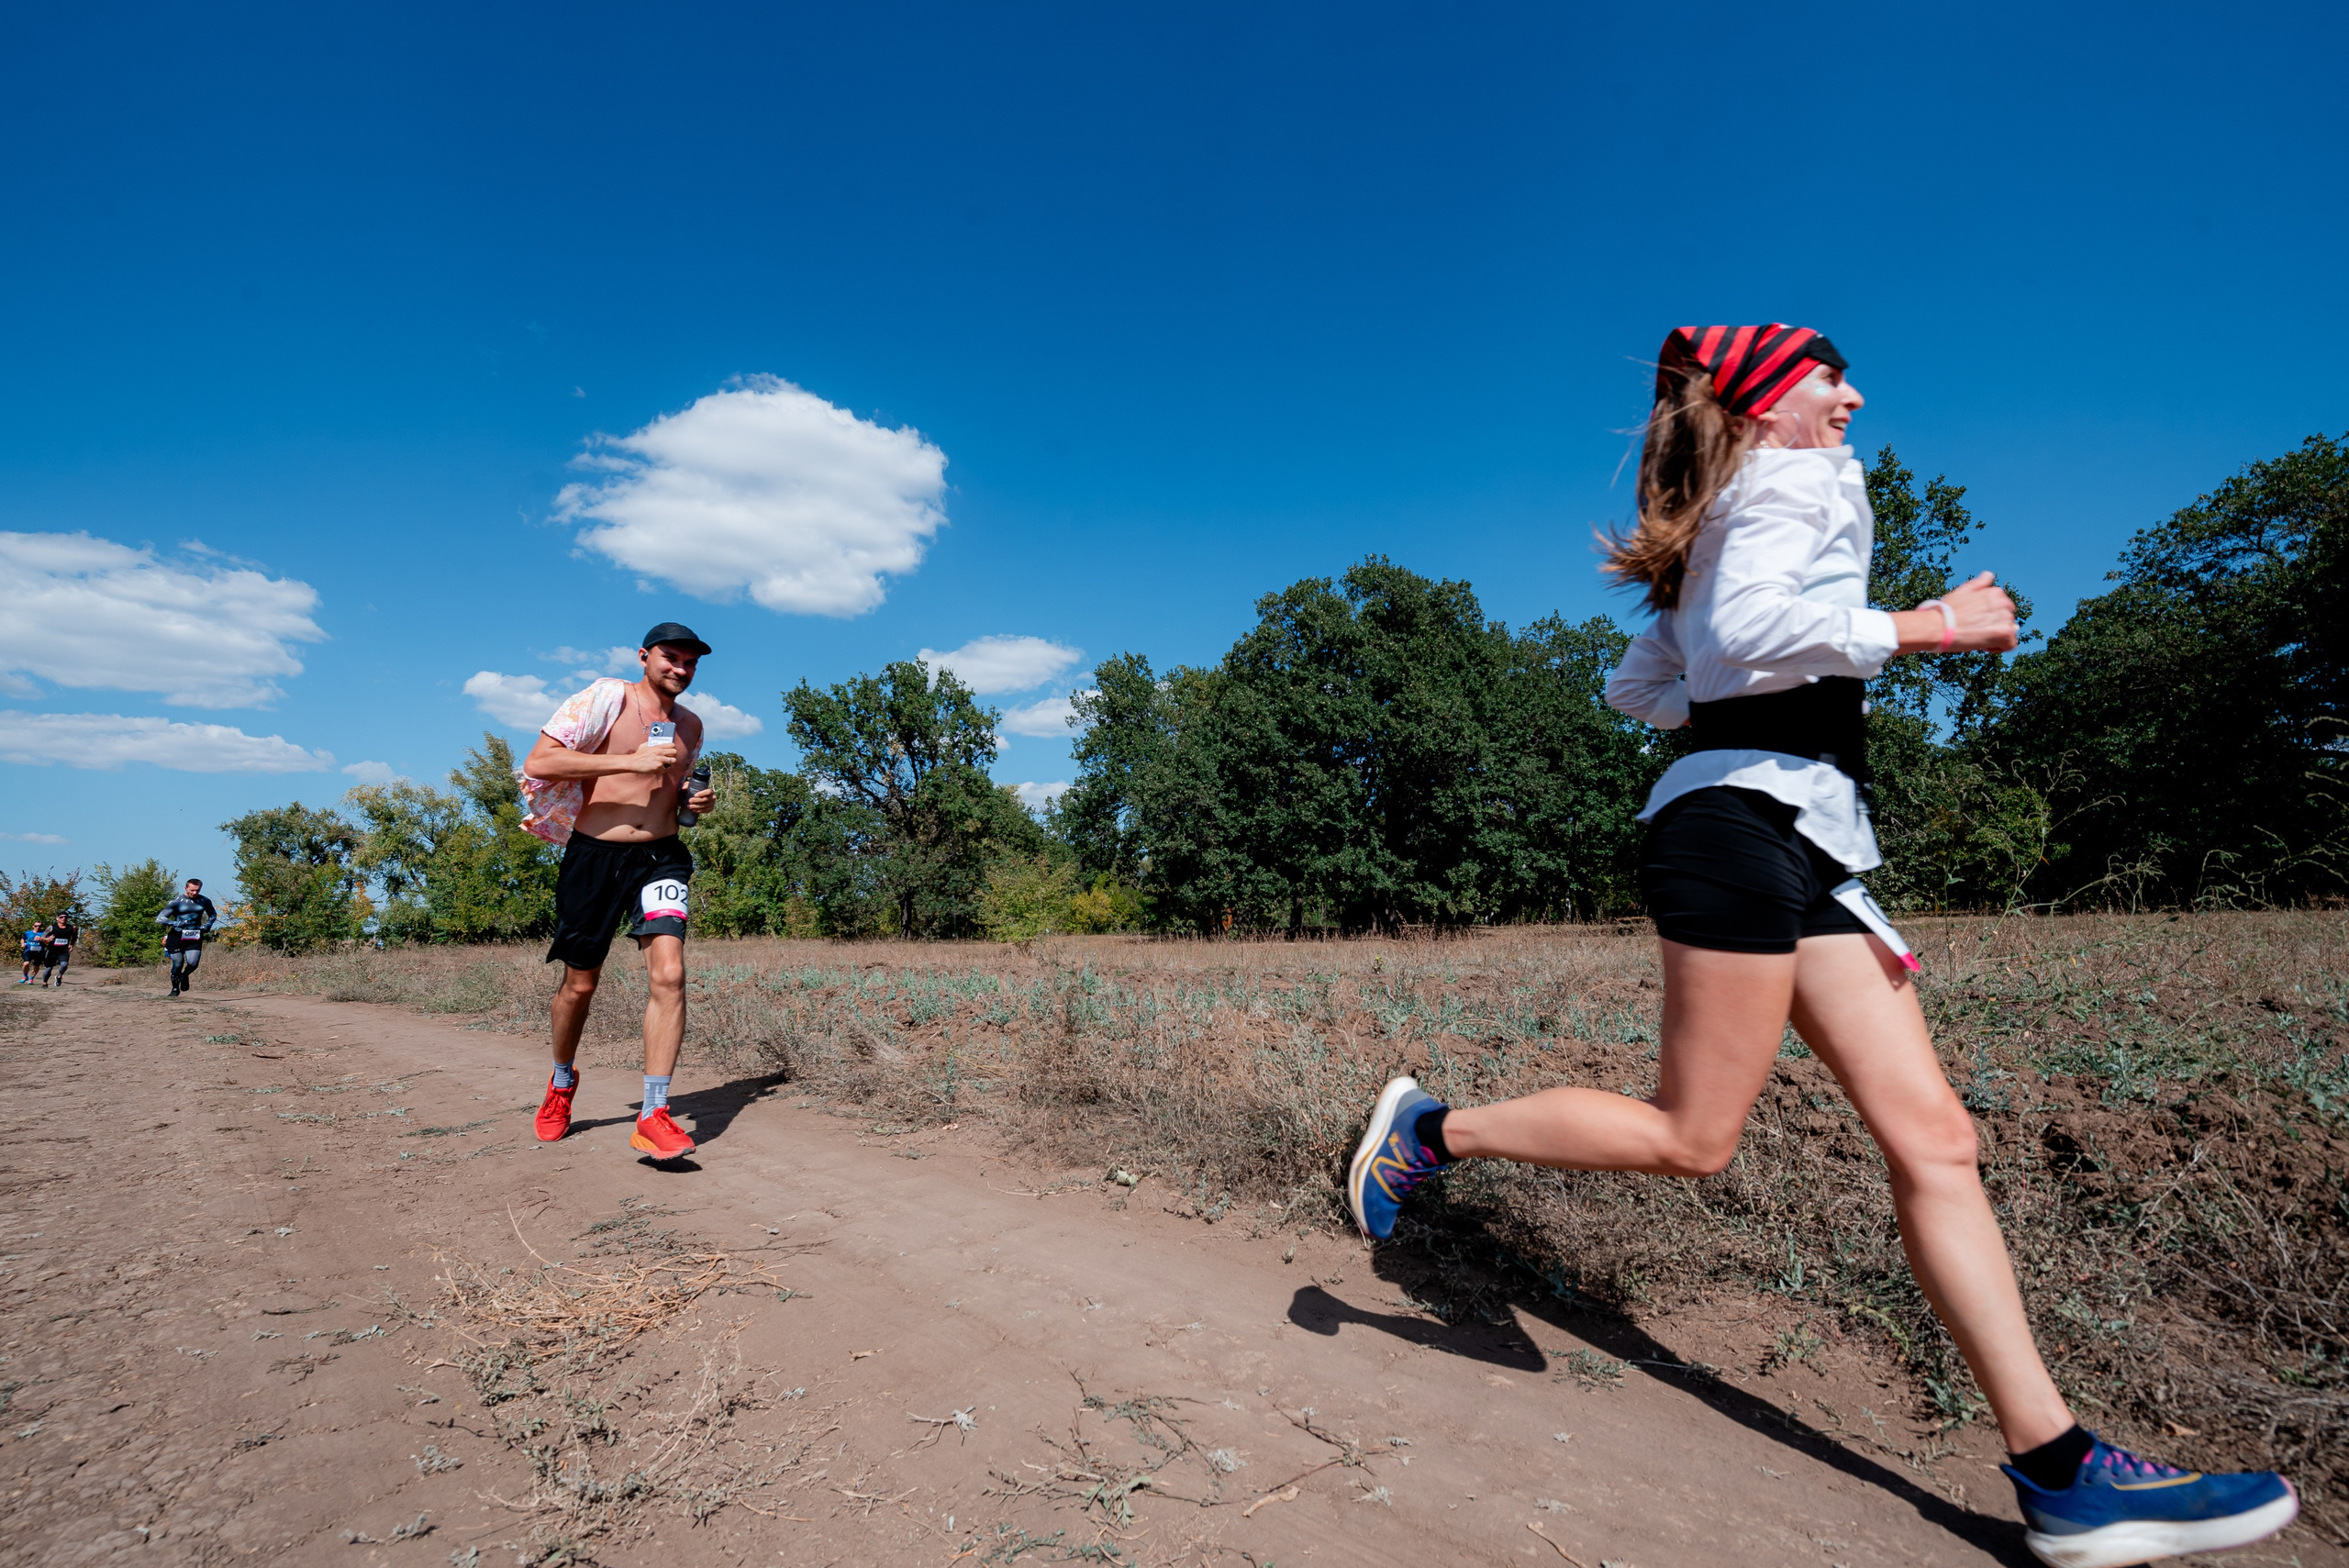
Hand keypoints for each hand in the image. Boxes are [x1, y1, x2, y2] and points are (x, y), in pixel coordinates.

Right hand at [628, 738, 680, 774]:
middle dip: (674, 755)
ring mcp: (659, 760)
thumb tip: (654, 742)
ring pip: (673, 760)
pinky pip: (666, 768)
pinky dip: (665, 769)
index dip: (673, 747)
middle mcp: (660, 753)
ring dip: (671, 762)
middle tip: (671, 757)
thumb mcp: (644, 745)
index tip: (671, 750)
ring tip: (668, 764)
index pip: (671, 745)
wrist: (633, 763)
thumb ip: (651, 743)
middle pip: (674, 752)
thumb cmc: (638, 755)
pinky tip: (662, 768)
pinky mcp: (658, 767)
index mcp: (657, 747)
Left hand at [686, 787, 716, 814]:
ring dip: (696, 806)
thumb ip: (687, 786)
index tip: (694, 795)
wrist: (697, 799)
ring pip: (705, 805)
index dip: (702, 794)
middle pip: (705, 799)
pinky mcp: (710, 809)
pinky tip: (693, 810)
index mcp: (710, 791)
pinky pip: (705, 810)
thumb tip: (684, 788)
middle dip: (697, 801)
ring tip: (689, 806)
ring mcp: (712, 803)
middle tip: (689, 801)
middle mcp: (713, 797)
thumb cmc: (694, 791)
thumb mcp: (690, 787)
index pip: (708, 792)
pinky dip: (699, 810)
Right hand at [1896, 571, 2016, 653]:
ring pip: (2009, 632)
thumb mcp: (1962, 591)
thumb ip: (1979, 584)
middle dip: (1995, 626)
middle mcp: (2004, 603)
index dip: (1989, 617)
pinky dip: (1999, 648)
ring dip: (1995, 637)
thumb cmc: (1946, 611)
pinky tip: (1984, 646)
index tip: (1975, 622)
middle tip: (1975, 631)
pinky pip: (2010, 644)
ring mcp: (2005, 618)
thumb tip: (1989, 575)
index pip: (2002, 608)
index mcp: (1995, 592)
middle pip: (2008, 620)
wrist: (1937, 627)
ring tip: (1977, 637)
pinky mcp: (2005, 633)